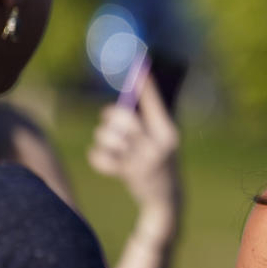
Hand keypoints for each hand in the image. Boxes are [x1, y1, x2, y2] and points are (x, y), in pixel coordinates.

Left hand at [90, 75, 180, 211]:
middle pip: (127, 119)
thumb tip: (129, 99)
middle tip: (106, 115)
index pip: (155, 105)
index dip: (147, 87)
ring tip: (104, 140)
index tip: (140, 69)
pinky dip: (97, 156)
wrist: (167, 198)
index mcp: (169, 133)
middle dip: (111, 115)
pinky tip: (100, 156)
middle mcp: (158, 146)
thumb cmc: (162, 161)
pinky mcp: (129, 175)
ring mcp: (144, 161)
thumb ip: (152, 122)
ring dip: (103, 137)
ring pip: (111, 138)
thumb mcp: (165, 141)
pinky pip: (102, 159)